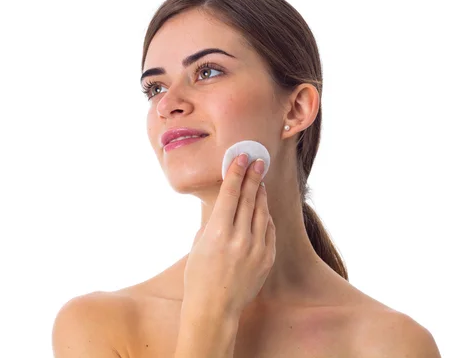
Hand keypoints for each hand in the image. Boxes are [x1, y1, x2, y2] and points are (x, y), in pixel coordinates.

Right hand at [184, 154, 275, 317]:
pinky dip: (265, 217)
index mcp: (218, 233)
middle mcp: (239, 238)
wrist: (214, 308)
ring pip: (262, 212)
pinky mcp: (266, 259)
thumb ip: (213, 223)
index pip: (230, 194)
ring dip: (261, 194)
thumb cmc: (198, 277)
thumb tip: (225, 205)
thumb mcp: (198, 244)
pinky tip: (263, 208)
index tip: (241, 157)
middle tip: (257, 160)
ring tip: (260, 180)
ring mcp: (256, 249)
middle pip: (249, 199)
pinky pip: (268, 230)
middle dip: (253, 176)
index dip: (236, 173)